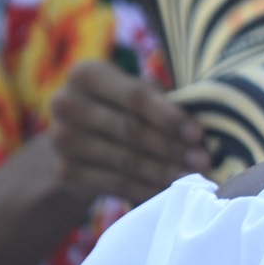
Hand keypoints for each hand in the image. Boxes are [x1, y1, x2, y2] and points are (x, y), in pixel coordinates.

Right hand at [48, 60, 210, 207]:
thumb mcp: (136, 94)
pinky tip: (170, 190)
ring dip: (164, 171)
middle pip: (130, 130)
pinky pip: (116, 183)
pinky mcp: (64, 172)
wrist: (78, 139)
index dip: (168, 116)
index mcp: (86, 74)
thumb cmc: (121, 108)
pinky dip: (147, 189)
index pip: (135, 96)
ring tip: (193, 177)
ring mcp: (61, 140)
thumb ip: (162, 103)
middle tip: (203, 161)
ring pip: (125, 160)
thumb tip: (197, 134)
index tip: (198, 134)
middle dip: (172, 147)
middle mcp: (65, 103)